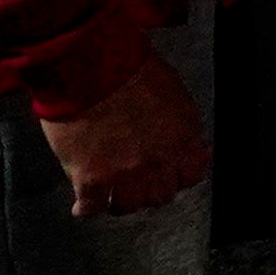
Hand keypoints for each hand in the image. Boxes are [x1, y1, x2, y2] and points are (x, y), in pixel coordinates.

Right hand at [33, 55, 209, 219]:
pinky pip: (92, 207)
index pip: (193, 173)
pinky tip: (82, 207)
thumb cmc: (128, 66)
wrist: (89, 66)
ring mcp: (126, 173)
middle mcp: (159, 160)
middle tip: (138, 184)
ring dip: (121, 201)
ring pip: (129, 205)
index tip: (172, 174)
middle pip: (161, 195)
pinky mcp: (92, 179)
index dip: (180, 175)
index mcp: (182, 135)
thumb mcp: (169, 88)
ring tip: (111, 197)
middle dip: (150, 189)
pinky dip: (87, 208)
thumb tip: (174, 131)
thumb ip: (176, 118)